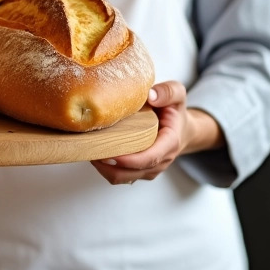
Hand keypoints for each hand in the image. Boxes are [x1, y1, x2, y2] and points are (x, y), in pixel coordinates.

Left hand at [90, 80, 219, 185]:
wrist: (181, 128)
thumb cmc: (176, 111)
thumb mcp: (178, 94)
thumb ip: (168, 92)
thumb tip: (150, 95)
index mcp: (169, 143)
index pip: (149, 158)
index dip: (129, 159)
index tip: (110, 153)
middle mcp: (160, 161)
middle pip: (130, 172)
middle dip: (108, 164)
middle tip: (89, 147)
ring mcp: (148, 169)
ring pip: (122, 177)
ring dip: (103, 167)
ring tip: (89, 149)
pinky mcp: (138, 171)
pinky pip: (119, 176)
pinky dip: (105, 168)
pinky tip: (95, 152)